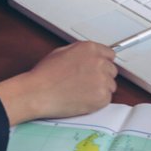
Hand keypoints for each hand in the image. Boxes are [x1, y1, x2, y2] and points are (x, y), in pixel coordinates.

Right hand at [0, 41, 116, 123]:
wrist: (38, 93)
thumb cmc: (45, 75)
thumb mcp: (62, 52)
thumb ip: (81, 52)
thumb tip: (90, 56)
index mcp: (90, 49)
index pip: (110, 54)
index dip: (103, 63)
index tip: (99, 69)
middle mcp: (99, 62)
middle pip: (112, 70)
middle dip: (102, 76)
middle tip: (86, 83)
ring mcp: (102, 80)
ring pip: (110, 86)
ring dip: (100, 89)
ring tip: (81, 92)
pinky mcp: (102, 97)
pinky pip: (107, 99)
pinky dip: (97, 101)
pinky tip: (83, 99)